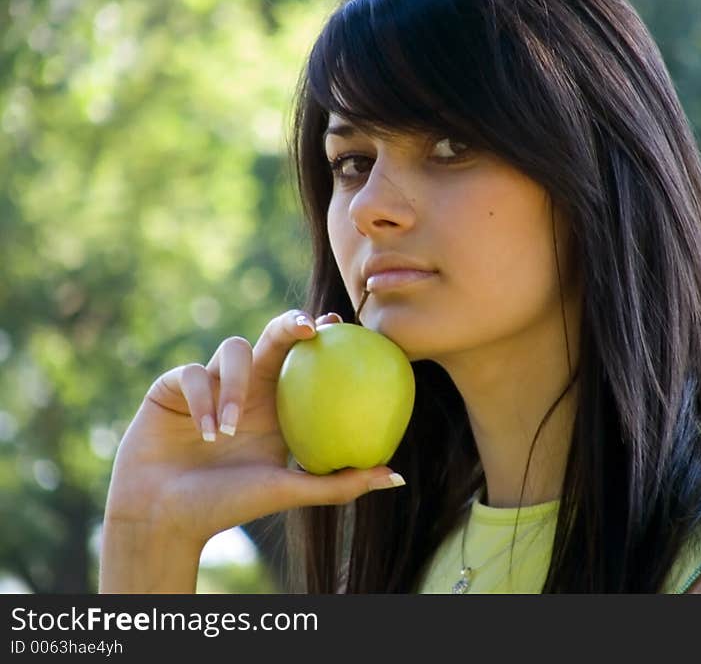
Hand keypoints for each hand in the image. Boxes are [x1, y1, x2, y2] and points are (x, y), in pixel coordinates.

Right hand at [103, 310, 404, 548]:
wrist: (162, 517)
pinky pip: (193, 373)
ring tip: (228, 428)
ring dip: (235, 385)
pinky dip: (202, 401)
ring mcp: (211, 383)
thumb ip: (339, 484)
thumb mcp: (287, 491)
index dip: (323, 336)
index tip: (342, 325)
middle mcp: (246, 388)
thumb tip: (397, 479)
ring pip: (233, 351)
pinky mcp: (174, 385)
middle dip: (290, 323)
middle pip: (273, 338)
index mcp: (275, 406)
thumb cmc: (226, 506)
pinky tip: (204, 433)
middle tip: (308, 328)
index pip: (304, 360)